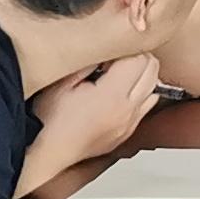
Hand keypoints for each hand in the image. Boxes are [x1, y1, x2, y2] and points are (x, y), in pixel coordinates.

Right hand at [28, 53, 162, 172]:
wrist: (45, 152)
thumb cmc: (48, 120)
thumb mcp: (63, 80)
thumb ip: (89, 60)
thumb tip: (107, 46)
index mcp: (113, 95)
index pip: (141, 59)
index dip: (125, 48)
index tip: (108, 51)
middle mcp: (128, 111)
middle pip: (153, 71)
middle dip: (138, 58)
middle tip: (113, 59)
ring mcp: (129, 124)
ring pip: (154, 89)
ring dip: (141, 77)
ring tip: (115, 76)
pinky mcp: (126, 133)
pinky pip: (145, 108)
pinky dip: (138, 96)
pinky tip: (115, 95)